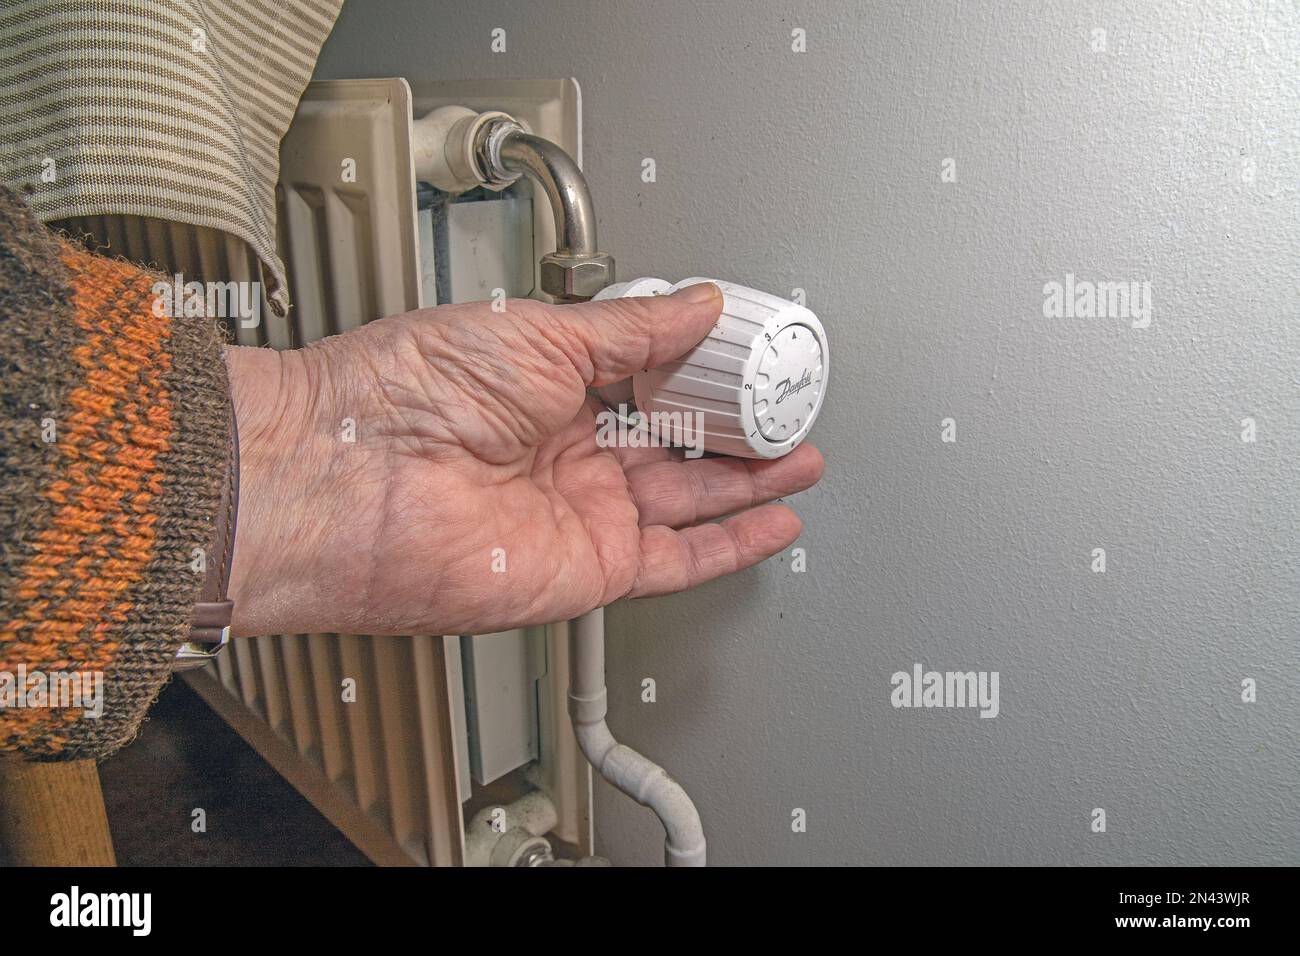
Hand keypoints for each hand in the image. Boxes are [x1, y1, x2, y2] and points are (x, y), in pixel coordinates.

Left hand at [223, 284, 824, 636]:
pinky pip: (675, 560)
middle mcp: (564, 450)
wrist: (348, 481)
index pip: (649, 379)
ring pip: (686, 502)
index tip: (753, 360)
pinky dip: (728, 546)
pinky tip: (770, 523)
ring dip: (748, 484)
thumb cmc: (405, 394)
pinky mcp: (587, 568)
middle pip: (675, 443)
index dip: (706, 372)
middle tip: (789, 412)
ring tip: (800, 459)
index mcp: (547, 385)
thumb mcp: (539, 332)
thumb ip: (632, 328)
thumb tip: (695, 305)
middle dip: (736, 430)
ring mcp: (578, 512)